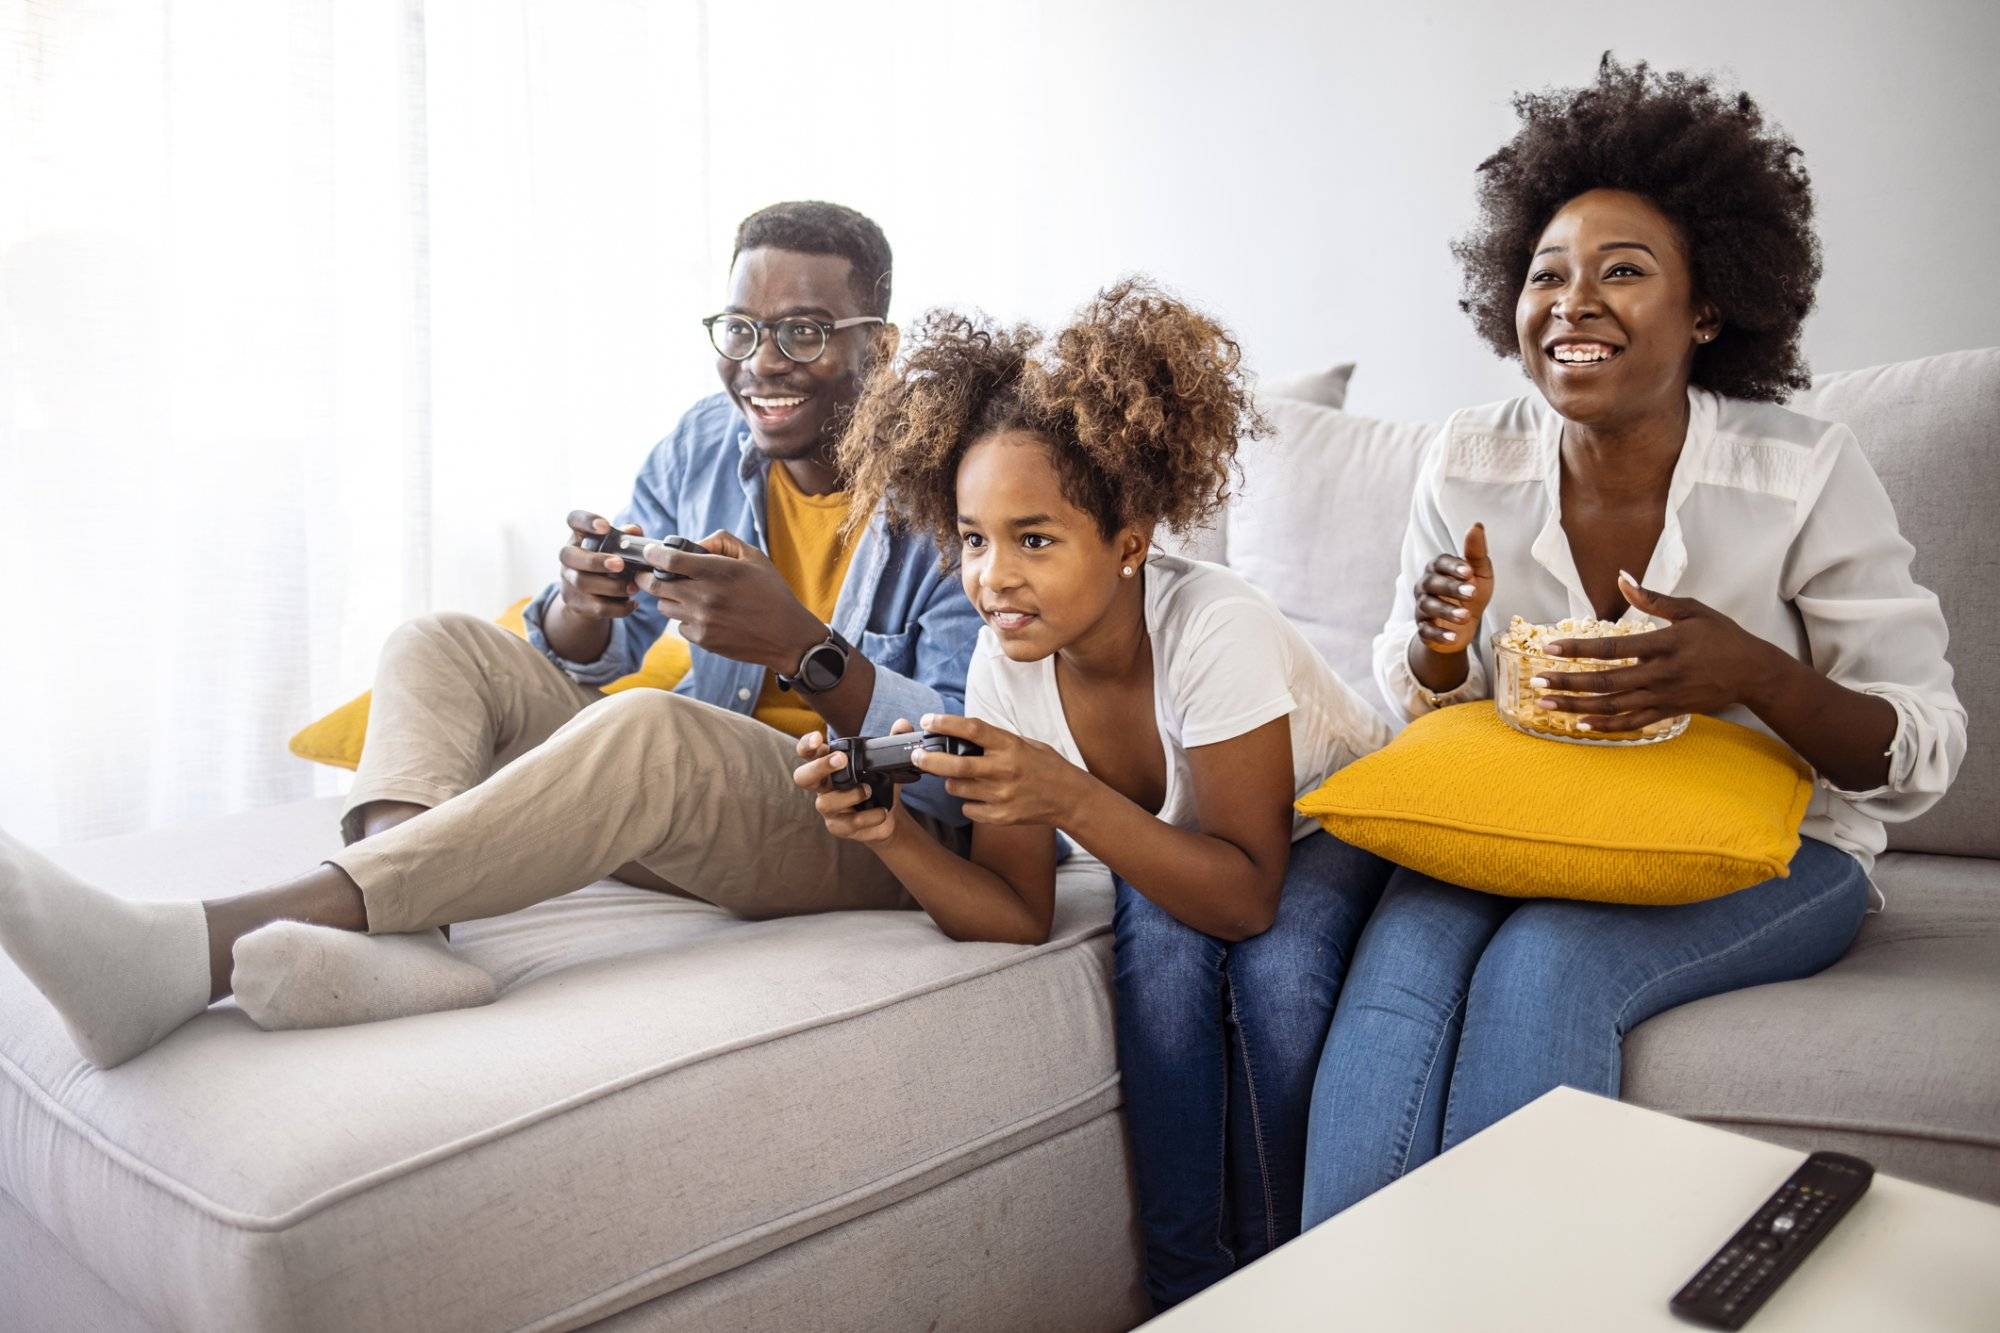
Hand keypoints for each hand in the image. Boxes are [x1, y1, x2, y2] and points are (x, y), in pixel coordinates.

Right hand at [556, 511, 643, 619]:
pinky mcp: (574, 602)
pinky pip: (595, 607)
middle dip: (596, 560)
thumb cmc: (608, 564)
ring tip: (633, 587)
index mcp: (580, 536)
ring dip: (612, 586)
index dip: (586, 521)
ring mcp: (568, 580)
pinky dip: (618, 608)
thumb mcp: (617, 549)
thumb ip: (626, 538)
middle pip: (570, 555)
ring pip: (582, 583)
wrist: (590, 598)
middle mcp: (568, 556)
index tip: (605, 526)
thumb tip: (634, 531)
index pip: (574, 519)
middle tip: (620, 565)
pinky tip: (633, 604)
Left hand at [638, 529, 826, 670]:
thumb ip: (722, 541)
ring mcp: (701, 620)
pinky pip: (680, 626)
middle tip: (654, 573)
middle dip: (651, 577)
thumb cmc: (771, 592)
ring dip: (669, 598)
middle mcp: (704, 596)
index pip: (668, 560)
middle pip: (656, 585)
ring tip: (686, 594)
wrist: (787, 635)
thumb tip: (695, 544)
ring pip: (664, 606)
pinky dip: (686, 618)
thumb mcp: (753, 557)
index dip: (653, 554)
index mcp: (716, 572)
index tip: (651, 552)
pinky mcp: (703, 639)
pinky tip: (704, 614)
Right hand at [793, 719, 913, 845]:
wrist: (887, 814)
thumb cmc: (879, 782)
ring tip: (869, 790)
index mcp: (829, 764)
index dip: (807, 745)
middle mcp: (823, 786)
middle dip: (819, 767)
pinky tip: (882, 812)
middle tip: (841, 760)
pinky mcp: (839, 826)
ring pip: (825, 802)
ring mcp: (829, 808)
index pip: (808, 752)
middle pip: (803, 777)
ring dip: (848, 795)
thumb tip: (902, 724)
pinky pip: (847, 823)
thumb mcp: (887, 761)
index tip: (818, 738)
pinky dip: (868, 817)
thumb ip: (894, 740)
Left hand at [910, 713, 1089, 826]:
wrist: (1069, 798)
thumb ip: (994, 739)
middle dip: (929, 759)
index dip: (944, 723)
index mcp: (1010, 745)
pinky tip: (979, 797)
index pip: (971, 729)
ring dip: (950, 782)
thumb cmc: (1045, 766)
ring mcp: (1002, 796)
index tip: (927, 721)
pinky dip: (967, 802)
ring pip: (956, 789)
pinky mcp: (1001, 817)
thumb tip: (958, 733)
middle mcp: (1004, 770)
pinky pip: (968, 809)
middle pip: (955, 764)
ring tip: (959, 778)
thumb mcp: (1024, 743)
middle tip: (917, 755)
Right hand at [1412, 522, 1493, 655]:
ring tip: (1466, 616)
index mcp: (1438, 569)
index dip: (1453, 567)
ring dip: (1446, 611)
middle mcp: (1425, 585)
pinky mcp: (1424, 629)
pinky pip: (1426, 631)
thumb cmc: (1471, 594)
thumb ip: (1476, 552)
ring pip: (1428, 606)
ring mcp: (1422, 607)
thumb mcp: (1480, 573)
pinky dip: (1439, 634)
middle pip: (1432, 583)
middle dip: (1451, 588)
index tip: (1469, 571)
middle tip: (1472, 593)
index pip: (1440, 563)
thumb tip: (1476, 525)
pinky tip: (1453, 637)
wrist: (1464, 627)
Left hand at [1532, 573, 1785, 731]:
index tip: (1550, 648)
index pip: (1612, 647)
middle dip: (1568, 682)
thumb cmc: (1722, 636)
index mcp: (1664, 644)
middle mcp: (1661, 673)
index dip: (1579, 649)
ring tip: (1546, 704)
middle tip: (1536, 681)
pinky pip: (1632, 722)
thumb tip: (1621, 577)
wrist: (1754, 672)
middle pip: (1605, 681)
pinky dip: (1606, 725)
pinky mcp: (1668, 711)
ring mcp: (1664, 696)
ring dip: (1577, 706)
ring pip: (1613, 705)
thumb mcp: (1692, 610)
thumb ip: (1653, 598)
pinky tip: (1581, 724)